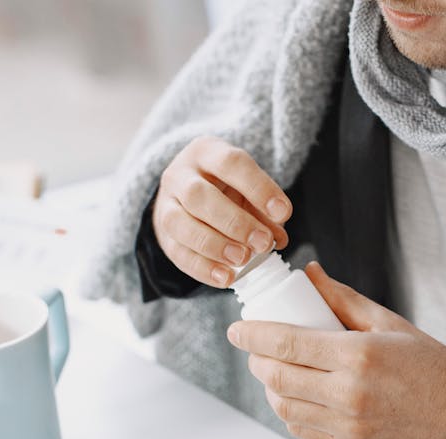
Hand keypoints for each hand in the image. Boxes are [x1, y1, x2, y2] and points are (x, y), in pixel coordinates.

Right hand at [153, 136, 292, 287]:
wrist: (186, 192)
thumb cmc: (224, 187)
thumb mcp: (246, 187)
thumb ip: (264, 208)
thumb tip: (279, 237)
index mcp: (206, 153)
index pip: (231, 164)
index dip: (258, 188)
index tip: (283, 213)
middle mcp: (180, 175)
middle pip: (199, 196)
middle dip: (234, 222)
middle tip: (263, 243)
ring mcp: (166, 204)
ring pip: (180, 224)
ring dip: (214, 245)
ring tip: (243, 260)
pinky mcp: (163, 234)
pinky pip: (176, 253)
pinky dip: (203, 268)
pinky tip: (226, 277)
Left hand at [226, 262, 445, 438]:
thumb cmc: (427, 365)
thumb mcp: (388, 322)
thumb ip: (342, 298)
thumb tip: (309, 275)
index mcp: (358, 355)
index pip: (287, 344)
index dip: (253, 335)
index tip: (237, 329)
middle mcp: (349, 393)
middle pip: (278, 376)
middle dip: (257, 360)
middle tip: (256, 348)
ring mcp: (347, 425)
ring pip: (284, 406)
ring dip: (271, 386)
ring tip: (277, 370)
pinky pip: (302, 428)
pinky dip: (290, 409)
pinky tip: (297, 394)